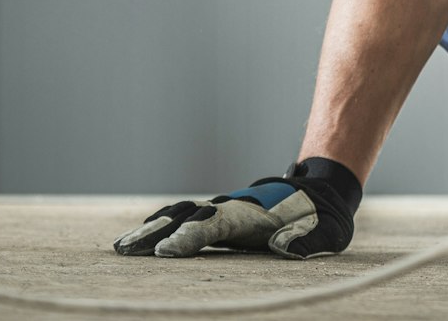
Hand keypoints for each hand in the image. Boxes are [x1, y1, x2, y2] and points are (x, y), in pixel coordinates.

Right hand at [112, 157, 361, 258]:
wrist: (321, 194)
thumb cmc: (323, 219)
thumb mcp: (327, 232)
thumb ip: (307, 239)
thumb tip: (284, 246)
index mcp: (253, 213)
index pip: (213, 224)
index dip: (189, 237)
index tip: (164, 253)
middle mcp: (230, 209)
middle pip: (186, 217)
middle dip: (155, 233)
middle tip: (125, 249)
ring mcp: (222, 212)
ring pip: (179, 217)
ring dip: (150, 231)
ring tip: (121, 248)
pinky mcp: (219, 220)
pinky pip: (183, 220)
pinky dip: (160, 227)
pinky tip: (141, 241)